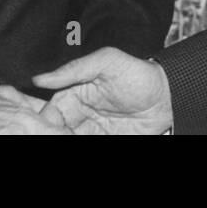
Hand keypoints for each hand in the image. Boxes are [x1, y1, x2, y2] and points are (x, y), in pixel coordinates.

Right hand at [34, 47, 172, 133]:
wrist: (168, 98)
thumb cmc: (138, 74)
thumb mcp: (106, 62)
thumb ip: (73, 69)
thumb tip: (39, 78)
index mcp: (72, 95)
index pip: (48, 113)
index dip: (43, 123)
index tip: (44, 129)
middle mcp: (77, 117)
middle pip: (55, 131)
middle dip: (51, 134)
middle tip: (60, 135)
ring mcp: (89, 133)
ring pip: (66, 138)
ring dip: (63, 138)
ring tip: (72, 136)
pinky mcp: (102, 143)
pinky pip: (83, 145)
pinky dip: (74, 142)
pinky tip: (77, 139)